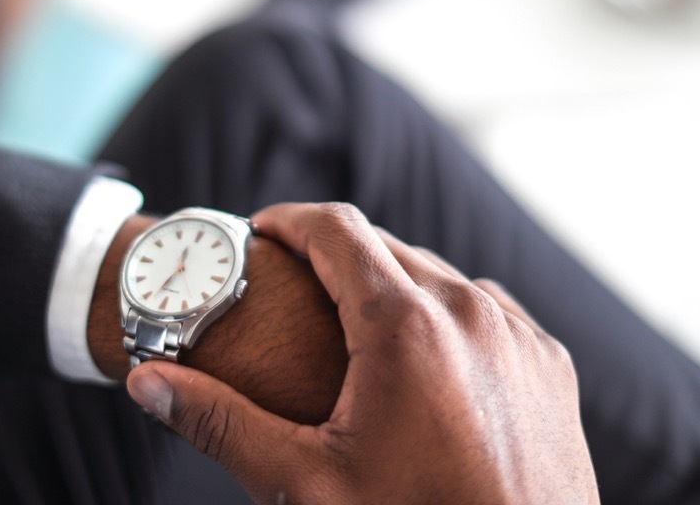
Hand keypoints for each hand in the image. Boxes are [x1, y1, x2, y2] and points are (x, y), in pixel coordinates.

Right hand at [125, 203, 599, 504]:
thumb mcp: (305, 485)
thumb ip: (222, 423)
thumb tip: (149, 383)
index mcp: (406, 326)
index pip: (336, 229)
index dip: (289, 221)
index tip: (261, 235)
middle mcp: (470, 310)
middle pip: (386, 247)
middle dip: (334, 257)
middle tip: (294, 289)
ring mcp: (518, 333)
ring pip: (440, 276)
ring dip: (392, 283)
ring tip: (354, 327)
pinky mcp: (550, 362)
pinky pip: (488, 309)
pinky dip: (448, 315)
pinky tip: (425, 360)